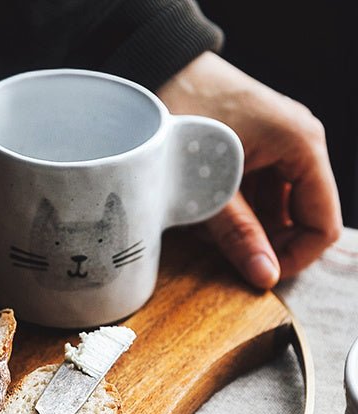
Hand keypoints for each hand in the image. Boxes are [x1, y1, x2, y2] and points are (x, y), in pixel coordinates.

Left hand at [158, 52, 342, 288]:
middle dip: (260, 242)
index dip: (294, 257)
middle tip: (219, 247)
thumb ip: (238, 234)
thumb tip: (265, 277)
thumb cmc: (183, 115)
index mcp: (301, 145)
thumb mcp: (208, 187)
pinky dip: (230, 212)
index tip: (257, 275)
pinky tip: (200, 210)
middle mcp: (297, 144)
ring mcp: (275, 147)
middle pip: (298, 219)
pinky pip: (253, 196)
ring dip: (240, 228)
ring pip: (272, 211)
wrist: (156, 70)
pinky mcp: (252, 151)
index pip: (323, 223)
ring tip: (202, 223)